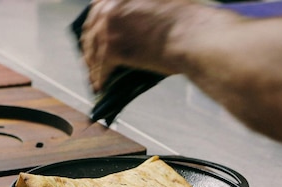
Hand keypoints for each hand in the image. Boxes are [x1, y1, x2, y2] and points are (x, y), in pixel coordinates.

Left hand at [80, 0, 194, 91]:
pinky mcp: (113, 49)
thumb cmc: (187, 20)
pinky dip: (100, 76)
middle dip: (89, 44)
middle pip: (91, 28)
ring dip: (93, 62)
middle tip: (90, 56)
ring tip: (94, 74)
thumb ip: (143, 8)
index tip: (94, 31)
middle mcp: (112, 5)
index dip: (95, 22)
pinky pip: (101, 65)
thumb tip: (136, 22)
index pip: (98, 7)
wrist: (191, 35)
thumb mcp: (162, 1)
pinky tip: (101, 84)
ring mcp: (110, 27)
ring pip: (93, 48)